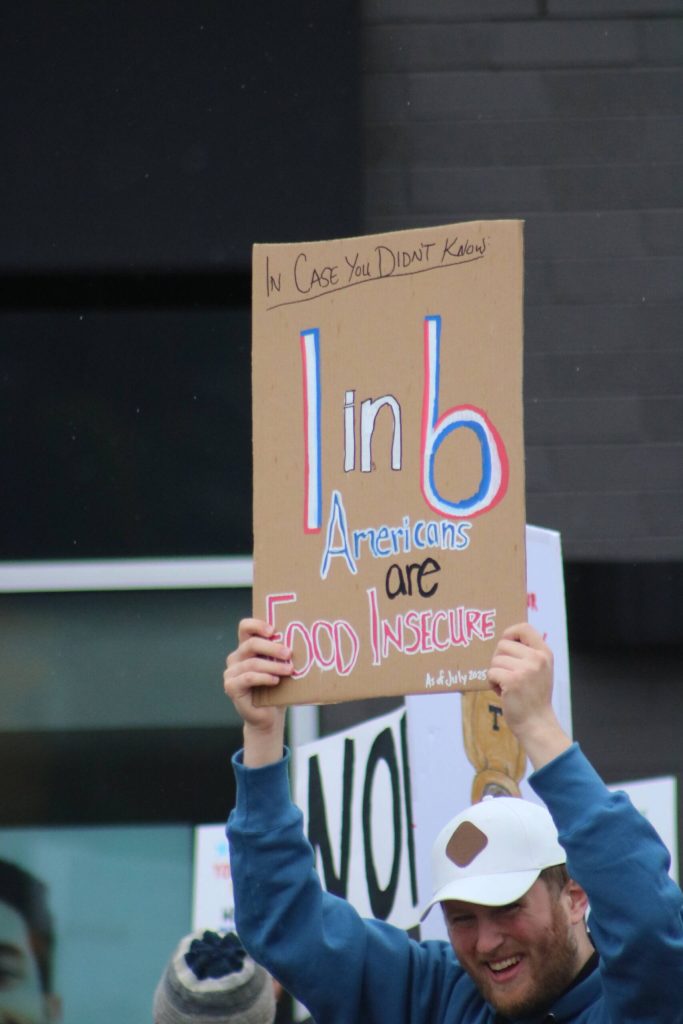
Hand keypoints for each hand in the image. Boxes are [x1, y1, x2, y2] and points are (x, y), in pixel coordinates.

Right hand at [223, 618, 291, 765]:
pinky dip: (264, 678)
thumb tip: (303, 641)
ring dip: (273, 665)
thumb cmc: (277, 689)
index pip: (245, 627)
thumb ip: (282, 655)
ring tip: (289, 670)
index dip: (257, 625)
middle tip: (289, 653)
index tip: (273, 631)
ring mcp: (231, 672)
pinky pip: (248, 678)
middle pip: (251, 644)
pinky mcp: (231, 686)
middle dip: (272, 647)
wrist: (268, 717)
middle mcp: (236, 658)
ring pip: (252, 663)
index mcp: (246, 648)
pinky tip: (276, 681)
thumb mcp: (280, 667)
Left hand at [487, 623, 570, 769]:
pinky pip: (491, 673)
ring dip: (496, 673)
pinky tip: (503, 692)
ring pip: (495, 660)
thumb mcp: (540, 670)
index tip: (506, 643)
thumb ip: (528, 654)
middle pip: (503, 644)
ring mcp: (526, 669)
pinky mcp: (513, 681)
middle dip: (499, 659)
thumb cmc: (533, 697)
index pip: (524, 628)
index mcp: (544, 653)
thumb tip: (504, 638)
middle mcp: (537, 658)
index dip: (510, 632)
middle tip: (506, 675)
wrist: (537, 724)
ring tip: (507, 687)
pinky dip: (492, 683)